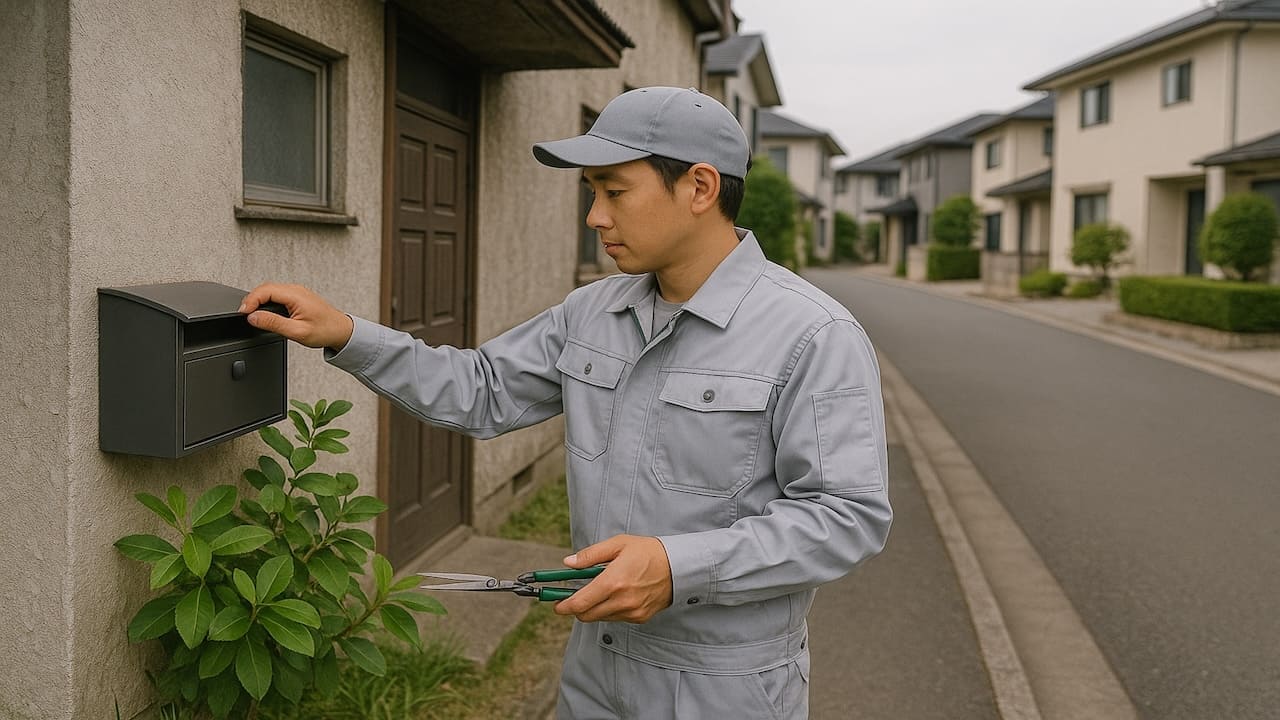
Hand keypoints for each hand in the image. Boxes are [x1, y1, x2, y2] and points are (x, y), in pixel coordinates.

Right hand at [239, 283, 353, 350]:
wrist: (341, 331)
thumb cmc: (325, 331)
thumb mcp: (297, 331)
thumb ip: (273, 323)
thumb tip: (254, 317)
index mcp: (296, 295)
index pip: (265, 290)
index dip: (250, 301)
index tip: (243, 313)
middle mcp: (296, 290)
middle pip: (265, 288)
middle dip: (251, 300)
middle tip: (244, 315)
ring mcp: (297, 292)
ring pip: (270, 290)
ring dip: (258, 300)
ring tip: (252, 314)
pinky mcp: (297, 296)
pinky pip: (277, 294)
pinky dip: (267, 301)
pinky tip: (264, 312)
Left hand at [553, 535, 672, 623]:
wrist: (678, 566)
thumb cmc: (648, 552)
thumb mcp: (618, 544)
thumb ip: (590, 555)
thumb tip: (568, 563)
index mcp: (613, 582)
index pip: (580, 603)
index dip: (563, 606)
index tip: (556, 604)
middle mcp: (621, 601)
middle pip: (586, 615)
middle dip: (576, 607)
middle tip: (573, 596)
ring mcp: (631, 611)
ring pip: (600, 617)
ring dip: (594, 607)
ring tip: (602, 589)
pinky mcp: (639, 617)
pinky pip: (615, 618)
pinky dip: (610, 609)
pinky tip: (618, 594)